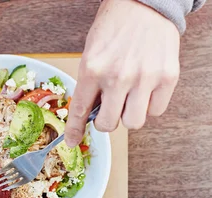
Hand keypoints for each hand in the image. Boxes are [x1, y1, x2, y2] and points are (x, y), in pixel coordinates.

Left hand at [65, 0, 179, 146]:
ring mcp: (144, 77)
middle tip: (110, 106)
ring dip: (129, 114)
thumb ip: (90, 85)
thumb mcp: (92, 53)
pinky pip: (155, 111)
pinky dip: (150, 106)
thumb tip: (89, 116)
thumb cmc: (116, 26)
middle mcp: (118, 76)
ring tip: (130, 96)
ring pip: (133, 123)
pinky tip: (146, 89)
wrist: (146, 1)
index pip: (80, 111)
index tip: (72, 141)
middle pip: (109, 125)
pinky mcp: (167, 77)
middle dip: (107, 119)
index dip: (75, 130)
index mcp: (93, 69)